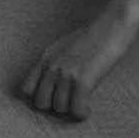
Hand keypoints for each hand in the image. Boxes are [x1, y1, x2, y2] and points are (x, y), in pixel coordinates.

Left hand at [18, 5, 138, 121]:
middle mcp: (52, 66)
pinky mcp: (83, 80)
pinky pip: (76, 110)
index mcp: (46, 57)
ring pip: (60, 109)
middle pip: (41, 103)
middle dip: (54, 107)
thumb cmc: (93, 36)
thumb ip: (54, 64)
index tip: (53, 98)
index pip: (26, 89)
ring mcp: (67, 73)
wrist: (112, 24)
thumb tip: (51, 86)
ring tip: (81, 103)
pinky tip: (88, 108)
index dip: (39, 97)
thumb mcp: (65, 47)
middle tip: (69, 102)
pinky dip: (82, 113)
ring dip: (71, 110)